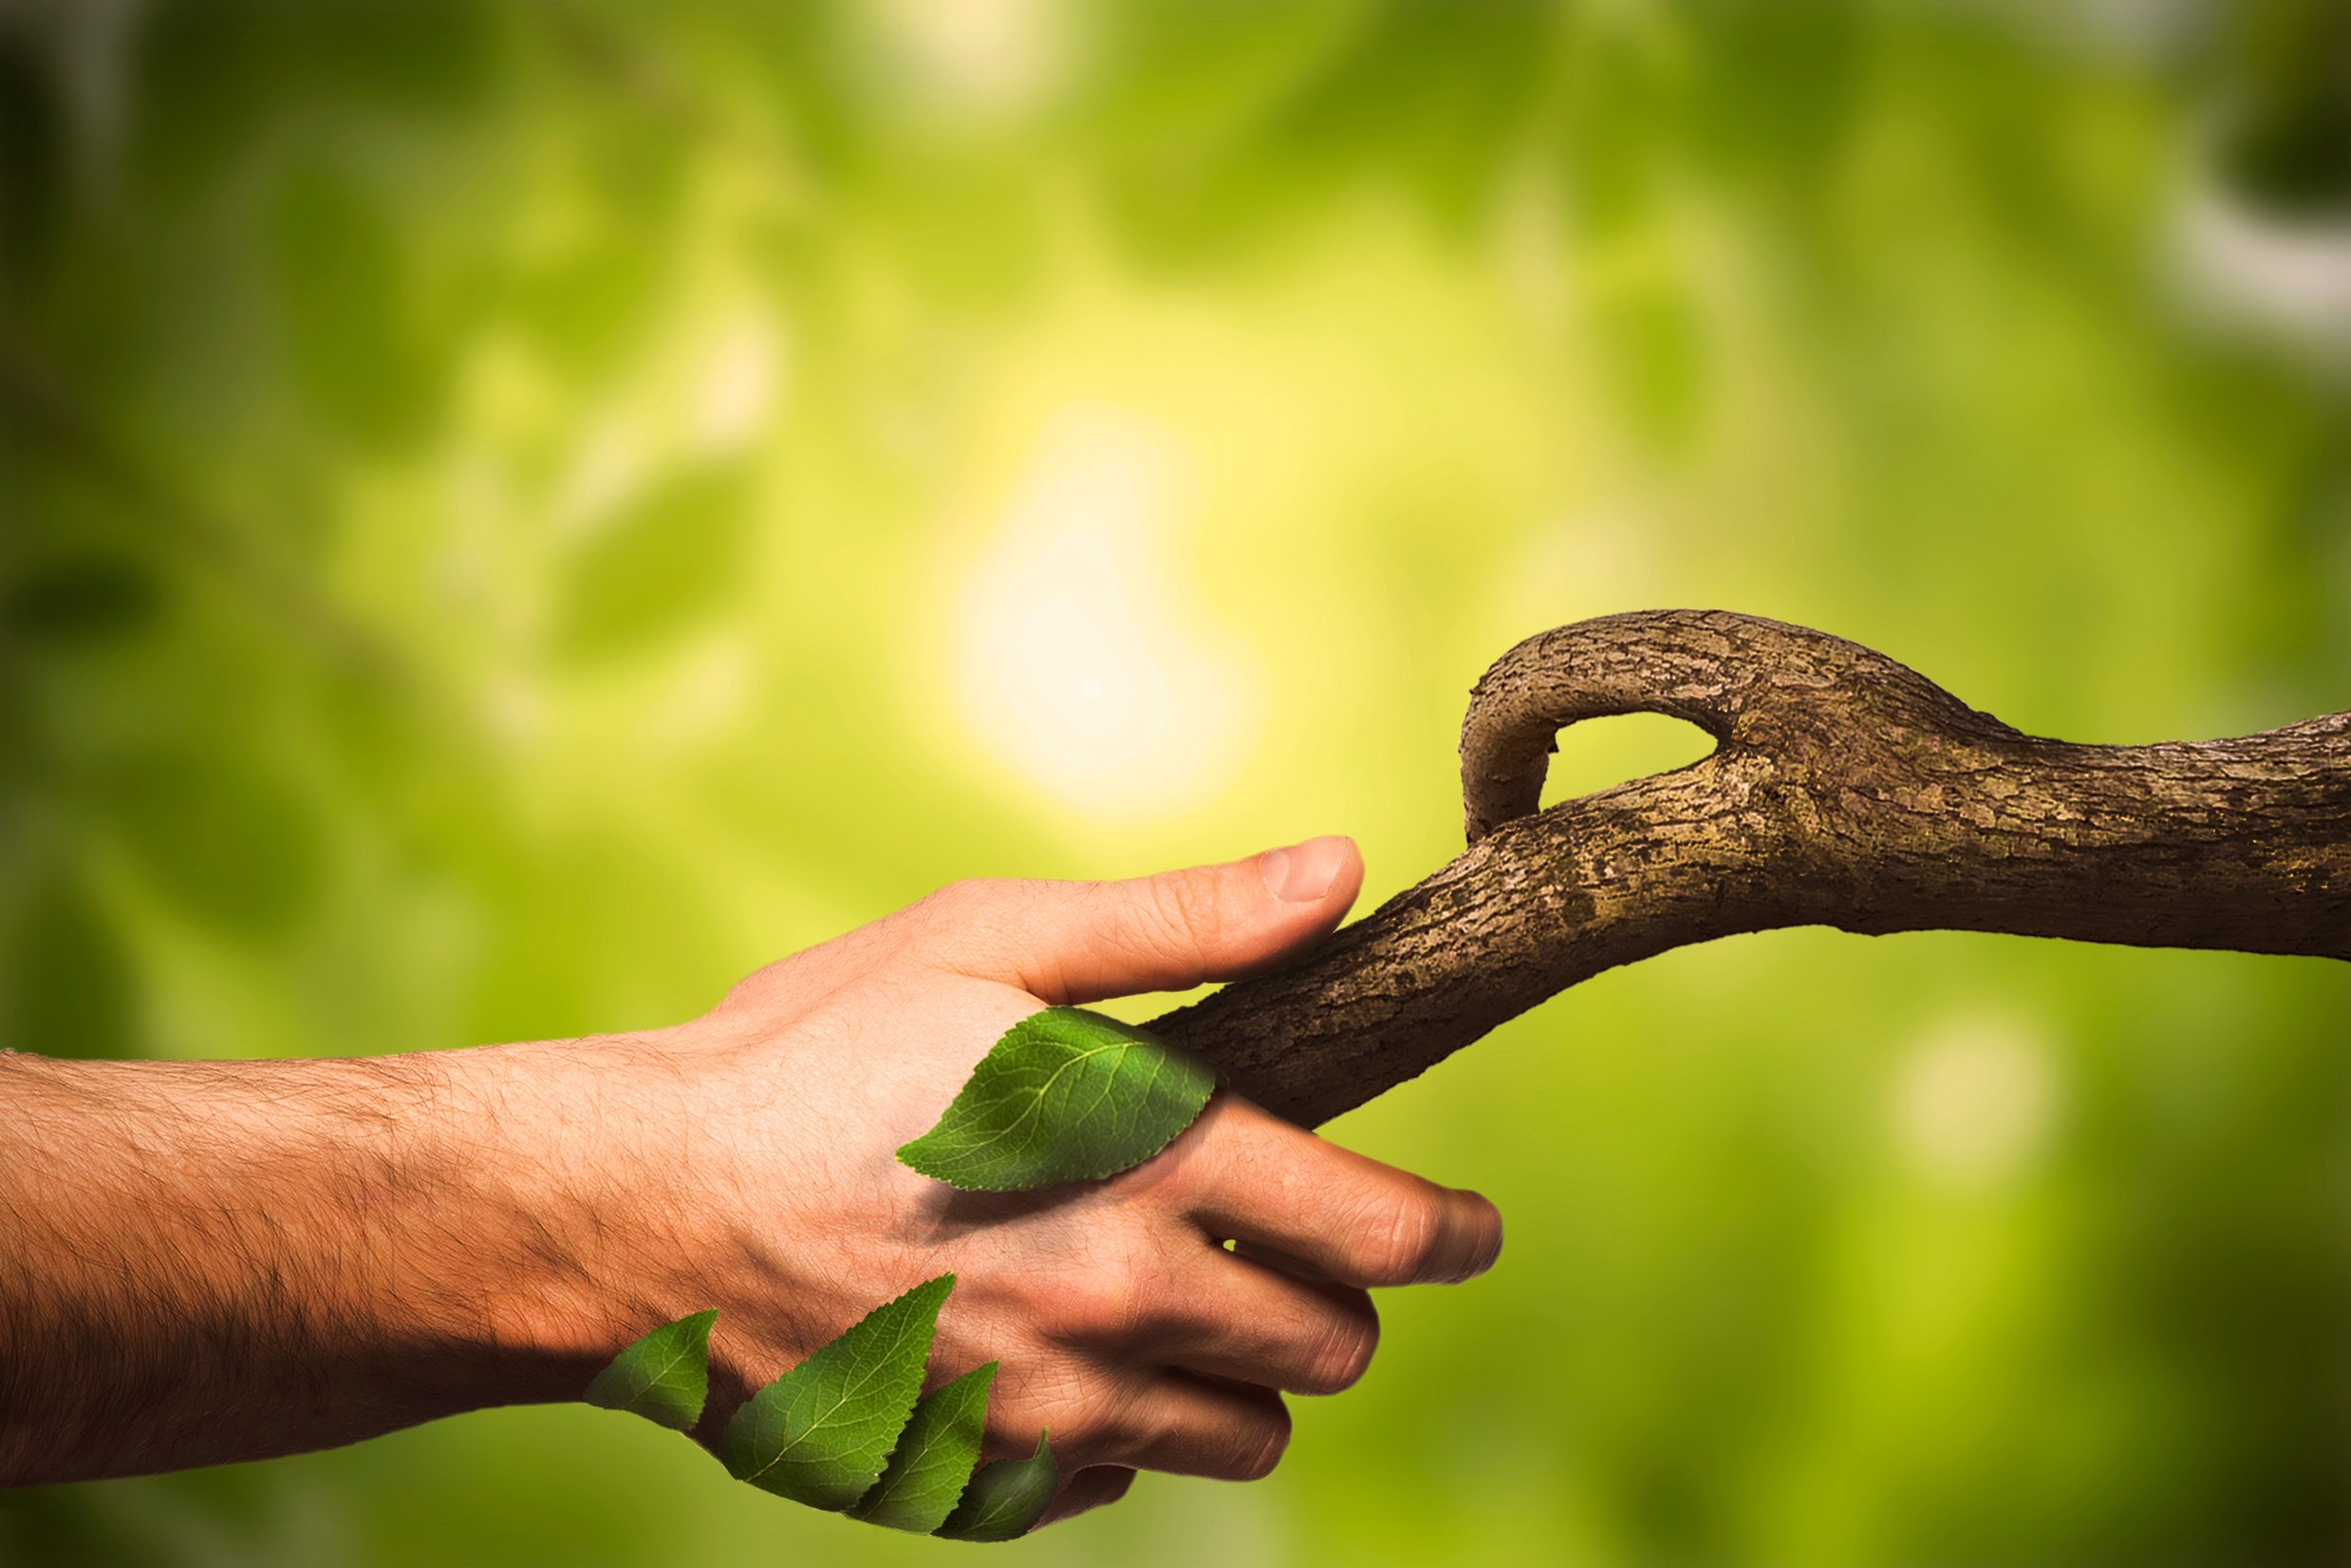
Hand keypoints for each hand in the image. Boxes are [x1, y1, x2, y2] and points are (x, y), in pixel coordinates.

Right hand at [530, 836, 1503, 1524]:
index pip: (1387, 1234)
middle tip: (1278, 1247)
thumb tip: (1336, 870)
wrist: (637, 1212)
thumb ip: (1182, 922)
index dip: (1454, 1232)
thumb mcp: (989, 944)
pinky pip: (1120, 1477)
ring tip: (1164, 1302)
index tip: (1468, 1231)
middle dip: (1333, 1299)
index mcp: (1151, 1159)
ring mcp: (1055, 1407)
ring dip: (1238, 1375)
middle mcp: (1125, 1301)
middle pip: (1334, 1348)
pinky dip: (1116, 1427)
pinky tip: (1045, 1350)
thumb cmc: (810, 1054)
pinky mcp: (985, 1479)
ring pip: (1245, 1433)